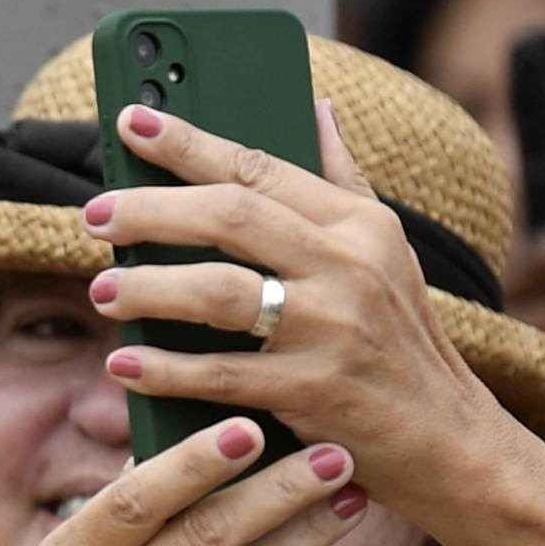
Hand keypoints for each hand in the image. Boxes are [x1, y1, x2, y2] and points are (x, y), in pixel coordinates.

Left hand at [84, 99, 519, 524]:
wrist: (449, 439)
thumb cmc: (400, 341)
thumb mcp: (387, 252)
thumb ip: (343, 179)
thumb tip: (316, 106)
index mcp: (358, 225)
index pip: (260, 167)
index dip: (188, 143)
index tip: (130, 119)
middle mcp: (348, 266)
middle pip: (232, 217)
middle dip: (152, 210)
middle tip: (94, 216)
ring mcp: (331, 329)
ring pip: (220, 292)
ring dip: (150, 288)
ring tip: (103, 290)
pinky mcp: (313, 392)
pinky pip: (221, 375)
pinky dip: (165, 370)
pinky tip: (123, 364)